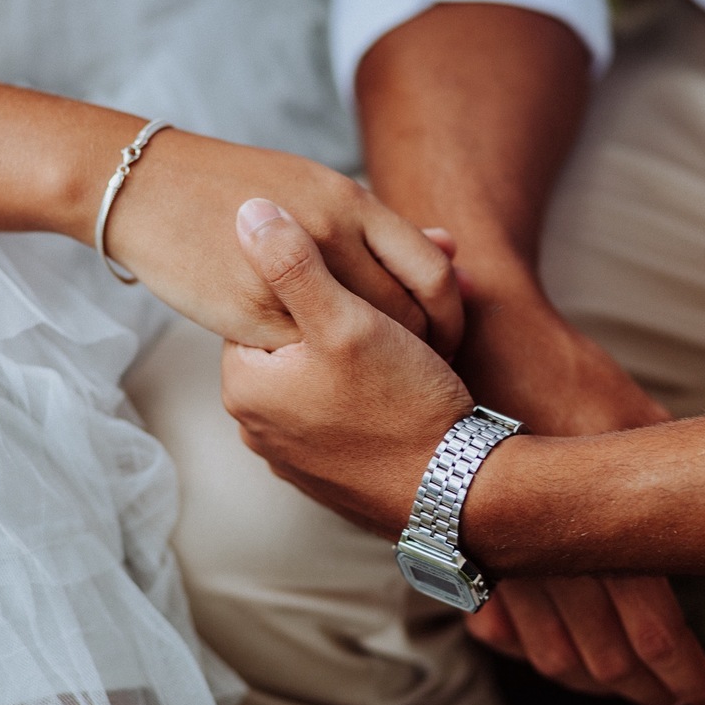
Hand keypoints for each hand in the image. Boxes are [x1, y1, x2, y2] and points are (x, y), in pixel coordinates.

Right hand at [106, 130, 461, 355]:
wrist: (152, 189)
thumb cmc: (241, 190)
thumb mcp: (321, 191)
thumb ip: (383, 227)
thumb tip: (451, 247)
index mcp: (351, 200)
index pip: (431, 271)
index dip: (451, 314)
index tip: (447, 339)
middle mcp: (329, 234)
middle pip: (405, 314)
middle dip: (423, 350)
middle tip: (423, 372)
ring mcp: (290, 277)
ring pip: (358, 341)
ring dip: (379, 367)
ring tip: (383, 379)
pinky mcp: (250, 315)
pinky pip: (306, 356)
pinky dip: (323, 370)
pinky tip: (326, 376)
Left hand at [221, 198, 471, 537]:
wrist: (459, 495)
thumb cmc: (403, 403)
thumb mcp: (347, 321)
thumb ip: (293, 263)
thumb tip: (246, 209)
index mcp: (246, 388)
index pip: (267, 306)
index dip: (324, 281)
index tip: (369, 273)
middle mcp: (258, 429)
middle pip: (299, 343)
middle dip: (350, 315)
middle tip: (404, 303)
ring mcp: (293, 458)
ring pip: (325, 377)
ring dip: (364, 353)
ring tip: (415, 346)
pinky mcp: (330, 475)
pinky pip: (343, 414)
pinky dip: (370, 396)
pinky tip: (409, 387)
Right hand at [452, 279, 704, 704]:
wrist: (476, 335)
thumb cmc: (561, 369)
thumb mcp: (636, 416)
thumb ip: (670, 478)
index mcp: (593, 523)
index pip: (652, 633)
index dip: (687, 676)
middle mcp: (541, 553)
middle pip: (602, 660)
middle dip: (648, 690)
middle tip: (680, 699)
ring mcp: (495, 554)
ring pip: (548, 653)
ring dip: (594, 679)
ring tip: (629, 686)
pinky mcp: (463, 545)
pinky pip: (498, 625)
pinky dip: (531, 650)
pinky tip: (554, 651)